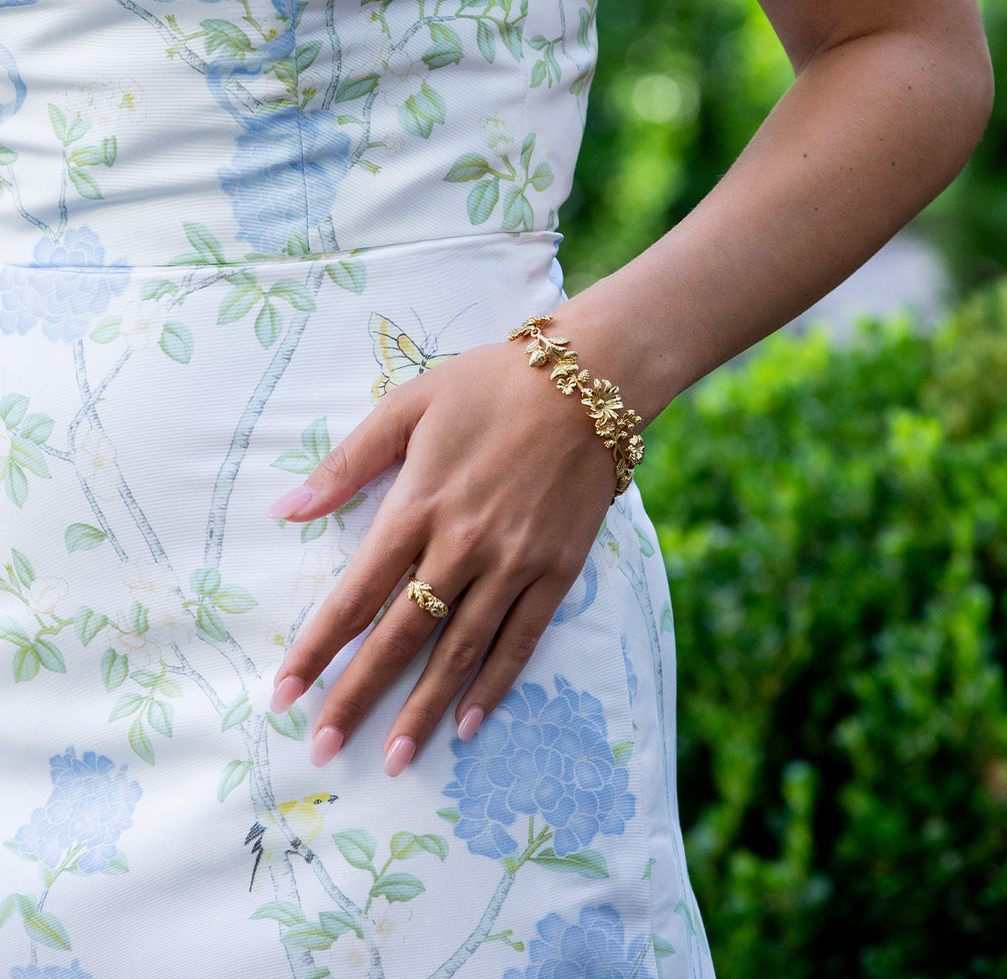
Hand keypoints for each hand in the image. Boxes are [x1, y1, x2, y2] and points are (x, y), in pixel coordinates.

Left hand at [265, 336, 616, 774]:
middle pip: (400, 637)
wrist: (589, 381)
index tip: (284, 695)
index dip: (317, 649)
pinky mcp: (557, 572)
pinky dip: (494, 686)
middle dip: (357, 697)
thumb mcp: (407, 404)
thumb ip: (346, 463)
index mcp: (417, 505)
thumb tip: (283, 511)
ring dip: (422, 709)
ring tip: (393, 760)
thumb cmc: (489, 386)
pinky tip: (468, 725)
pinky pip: (521, 641)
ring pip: (459, 652)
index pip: (355, 595)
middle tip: (323, 749)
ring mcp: (514, 564)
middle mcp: (461, 546)